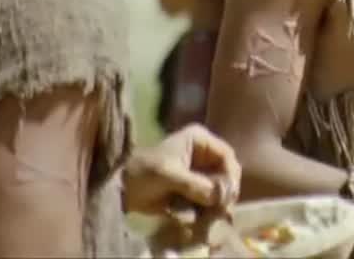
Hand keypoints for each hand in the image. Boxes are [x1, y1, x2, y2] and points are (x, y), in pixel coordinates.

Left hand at [122, 123, 241, 215]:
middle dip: (225, 190)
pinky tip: (203, 214)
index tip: (228, 193)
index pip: (226, 155)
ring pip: (220, 186)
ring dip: (218, 201)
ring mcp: (200, 170)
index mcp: (199, 140)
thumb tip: (218, 197)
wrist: (122, 188)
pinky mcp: (195, 186)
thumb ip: (194, 184)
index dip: (230, 174)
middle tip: (222, 208)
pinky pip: (210, 197)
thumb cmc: (144, 172)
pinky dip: (208, 206)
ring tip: (213, 213)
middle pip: (227, 171)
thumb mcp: (169, 175)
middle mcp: (204, 153)